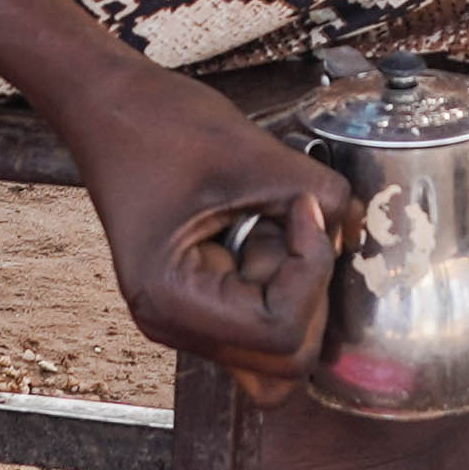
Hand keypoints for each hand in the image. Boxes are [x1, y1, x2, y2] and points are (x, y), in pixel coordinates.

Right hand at [61, 67, 357, 398]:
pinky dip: (278, 284)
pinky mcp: (199, 300)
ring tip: (269, 229)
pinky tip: (259, 231)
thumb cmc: (159, 124)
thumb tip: (357, 230)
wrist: (111, 107)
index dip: (309, 272)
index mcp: (172, 300)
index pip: (280, 334)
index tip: (301, 211)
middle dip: (306, 290)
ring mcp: (185, 318)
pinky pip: (260, 322)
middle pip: (284, 362)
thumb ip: (320, 197)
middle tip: (290, 221)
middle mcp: (174, 325)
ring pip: (275, 353)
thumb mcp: (252, 155)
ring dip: (293, 293)